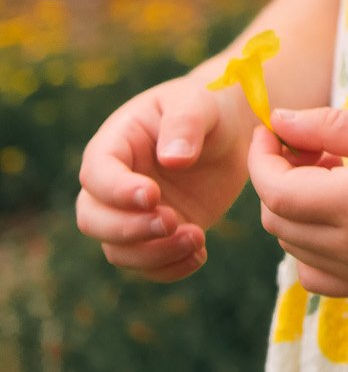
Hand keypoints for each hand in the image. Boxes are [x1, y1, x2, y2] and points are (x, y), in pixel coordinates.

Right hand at [76, 72, 252, 281]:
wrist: (231, 131)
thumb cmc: (207, 106)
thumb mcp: (198, 103)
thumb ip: (184, 125)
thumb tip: (173, 160)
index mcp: (115, 144)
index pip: (96, 174)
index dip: (117, 190)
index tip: (153, 196)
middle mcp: (114, 183)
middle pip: (93, 219)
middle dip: (128, 229)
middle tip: (173, 220)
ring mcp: (133, 213)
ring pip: (118, 250)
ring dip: (153, 254)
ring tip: (197, 238)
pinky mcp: (156, 235)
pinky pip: (148, 265)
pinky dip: (170, 268)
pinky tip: (200, 254)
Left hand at [247, 105, 347, 296]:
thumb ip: (329, 127)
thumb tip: (277, 120)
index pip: (275, 190)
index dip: (262, 157)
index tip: (272, 130)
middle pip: (277, 220)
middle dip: (277, 178)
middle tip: (311, 147)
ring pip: (291, 247)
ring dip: (293, 209)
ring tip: (333, 175)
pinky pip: (315, 276)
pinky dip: (308, 247)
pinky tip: (338, 216)